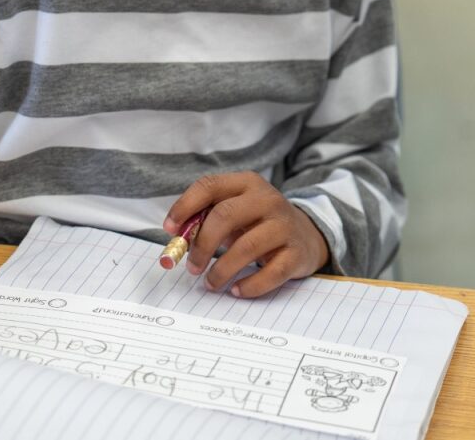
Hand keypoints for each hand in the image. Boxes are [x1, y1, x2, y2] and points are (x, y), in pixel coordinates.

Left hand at [165, 172, 329, 298]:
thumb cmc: (258, 223)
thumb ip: (207, 218)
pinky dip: (250, 285)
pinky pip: (271, 273)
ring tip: (210, 283)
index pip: (209, 186)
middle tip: (191, 266)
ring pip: (246, 247)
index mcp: (246, 183)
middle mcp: (267, 199)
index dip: (184, 207)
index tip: (169, 230)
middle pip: (225, 216)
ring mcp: (284, 225)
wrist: (305, 234)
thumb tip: (176, 238)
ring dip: (222, 269)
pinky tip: (237, 290)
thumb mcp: (235, 210)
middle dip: (202, 244)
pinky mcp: (296, 253)